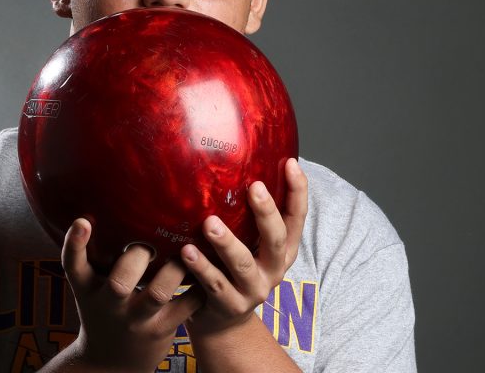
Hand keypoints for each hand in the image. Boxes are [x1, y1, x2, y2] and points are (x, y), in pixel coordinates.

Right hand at [55, 218, 202, 372]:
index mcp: (88, 289)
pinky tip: (207, 271)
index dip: (76, 243)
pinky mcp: (162, 329)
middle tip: (150, 241)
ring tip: (186, 249)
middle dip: (138, 257)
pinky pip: (186, 306)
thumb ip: (95, 258)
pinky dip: (198, 287)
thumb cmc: (104, 311)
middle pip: (120, 281)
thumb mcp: (90, 289)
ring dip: (176, 269)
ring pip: (158, 292)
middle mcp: (110, 305)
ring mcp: (137, 320)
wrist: (111, 363)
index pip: (73, 266)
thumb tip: (107, 209)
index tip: (83, 221)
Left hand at [181, 158, 308, 337]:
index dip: (298, 191)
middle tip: (255, 187)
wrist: (221, 322)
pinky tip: (186, 251)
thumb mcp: (247, 243)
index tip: (291, 163)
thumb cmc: (231, 269)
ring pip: (243, 264)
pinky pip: (215, 285)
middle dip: (267, 213)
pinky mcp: (231, 306)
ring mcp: (254, 290)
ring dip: (227, 242)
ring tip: (209, 223)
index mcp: (283, 249)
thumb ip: (246, 215)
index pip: (297, 217)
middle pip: (277, 240)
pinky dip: (201, 267)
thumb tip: (236, 162)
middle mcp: (274, 269)